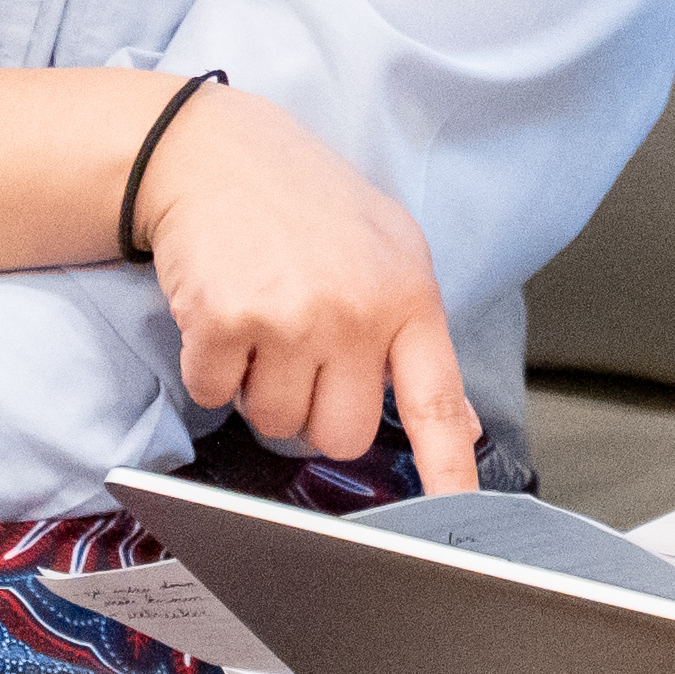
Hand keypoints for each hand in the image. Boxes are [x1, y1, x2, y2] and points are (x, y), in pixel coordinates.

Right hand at [128, 85, 476, 487]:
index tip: (461, 519)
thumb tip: (460, 424)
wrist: (216, 154)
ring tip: (264, 324)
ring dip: (262, 390)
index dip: (449, 471)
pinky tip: (223, 314)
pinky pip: (217, 396)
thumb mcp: (388, 249)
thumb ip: (415, 334)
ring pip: (277, 424)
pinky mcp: (225, 322)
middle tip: (303, 355)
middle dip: (317, 413)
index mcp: (406, 297)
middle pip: (342, 436)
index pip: (438, 402)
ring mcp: (289, 319)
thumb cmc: (306, 203)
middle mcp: (354, 313)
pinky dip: (212, 370)